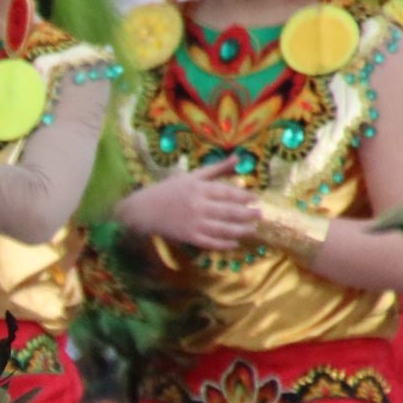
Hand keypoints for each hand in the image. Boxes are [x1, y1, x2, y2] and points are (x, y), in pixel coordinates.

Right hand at [117, 157, 259, 249]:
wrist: (142, 210)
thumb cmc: (168, 190)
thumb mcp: (191, 176)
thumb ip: (216, 169)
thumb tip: (239, 158)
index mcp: (198, 188)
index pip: (226, 192)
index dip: (243, 196)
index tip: (256, 198)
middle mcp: (197, 205)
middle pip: (227, 211)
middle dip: (246, 214)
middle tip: (260, 215)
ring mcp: (193, 222)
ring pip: (221, 228)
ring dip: (239, 230)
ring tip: (252, 230)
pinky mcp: (188, 237)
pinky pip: (209, 242)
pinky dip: (223, 244)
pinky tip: (234, 244)